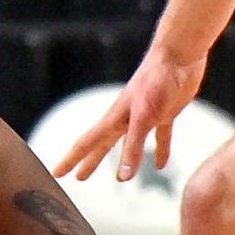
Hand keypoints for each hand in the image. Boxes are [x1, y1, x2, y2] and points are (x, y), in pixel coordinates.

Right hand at [55, 48, 206, 182]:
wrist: (178, 54)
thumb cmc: (158, 81)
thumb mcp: (144, 118)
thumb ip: (133, 147)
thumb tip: (122, 178)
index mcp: (115, 118)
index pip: (87, 143)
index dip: (71, 159)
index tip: (56, 174)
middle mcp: (126, 118)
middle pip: (103, 145)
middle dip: (90, 161)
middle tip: (78, 178)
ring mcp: (146, 115)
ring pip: (129, 144)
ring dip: (122, 159)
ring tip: (119, 180)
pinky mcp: (166, 112)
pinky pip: (160, 137)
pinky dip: (160, 151)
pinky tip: (160, 164)